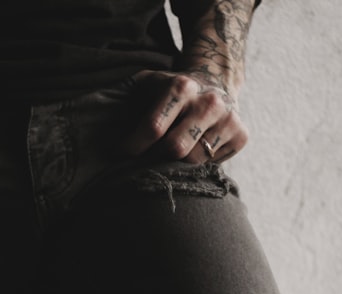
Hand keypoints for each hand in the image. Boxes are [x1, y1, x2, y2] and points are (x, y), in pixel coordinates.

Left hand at [123, 70, 247, 163]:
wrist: (214, 80)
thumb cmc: (167, 91)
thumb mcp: (145, 84)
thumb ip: (124, 101)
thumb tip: (99, 131)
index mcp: (181, 86)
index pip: (152, 128)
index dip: (133, 146)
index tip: (121, 153)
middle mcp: (209, 101)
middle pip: (175, 150)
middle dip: (155, 157)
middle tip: (146, 156)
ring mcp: (229, 118)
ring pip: (194, 162)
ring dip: (176, 162)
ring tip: (169, 152)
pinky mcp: (242, 135)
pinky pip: (212, 165)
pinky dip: (199, 163)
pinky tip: (194, 147)